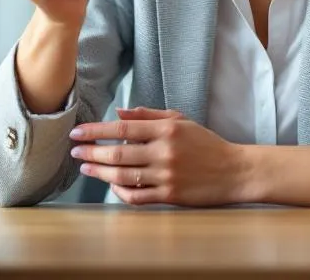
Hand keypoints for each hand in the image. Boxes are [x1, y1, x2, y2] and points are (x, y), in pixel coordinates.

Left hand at [69, 107, 246, 205]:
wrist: (235, 171)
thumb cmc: (206, 143)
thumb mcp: (180, 120)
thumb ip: (148, 115)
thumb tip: (118, 113)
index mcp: (166, 130)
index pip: (122, 129)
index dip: (95, 131)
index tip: (77, 132)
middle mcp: (164, 152)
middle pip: (118, 154)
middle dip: (90, 153)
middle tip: (74, 151)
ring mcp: (166, 176)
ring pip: (123, 176)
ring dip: (99, 172)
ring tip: (84, 168)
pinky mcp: (170, 196)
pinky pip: (136, 196)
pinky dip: (119, 192)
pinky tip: (110, 185)